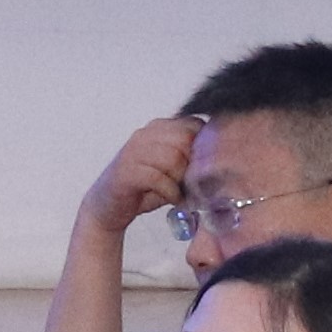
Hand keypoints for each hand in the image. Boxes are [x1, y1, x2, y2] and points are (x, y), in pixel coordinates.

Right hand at [76, 114, 199, 247]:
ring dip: (180, 179)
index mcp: (159, 128)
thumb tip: (223, 158)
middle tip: (191, 184)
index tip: (203, 169)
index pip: (194, 124)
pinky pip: (157, 177)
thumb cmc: (145, 189)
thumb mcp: (173, 169)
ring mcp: (133, 151)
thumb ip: (191, 158)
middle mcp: (145, 134)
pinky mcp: (126, 171)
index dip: (204, 147)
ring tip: (180, 192)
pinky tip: (171, 198)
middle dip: (192, 165)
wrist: (108, 207)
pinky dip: (169, 191)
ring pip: (172, 157)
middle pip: (185, 140)